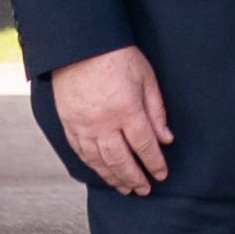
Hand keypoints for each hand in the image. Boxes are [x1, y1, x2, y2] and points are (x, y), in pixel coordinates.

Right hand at [53, 45, 174, 195]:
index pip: (144, 146)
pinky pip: (80, 151)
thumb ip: (156, 110)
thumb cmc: (116, 56)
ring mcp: (83, 125)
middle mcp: (104, 123)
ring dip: (113, 177)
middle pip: (121, 160)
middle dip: (134, 178)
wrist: (79, 44)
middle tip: (144, 190)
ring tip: (124, 188)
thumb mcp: (146, 78)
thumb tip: (166, 138)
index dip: (154, 163)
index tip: (161, 175)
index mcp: (126, 110)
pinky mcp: (68, 123)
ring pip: (99, 161)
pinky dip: (91, 165)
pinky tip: (100, 172)